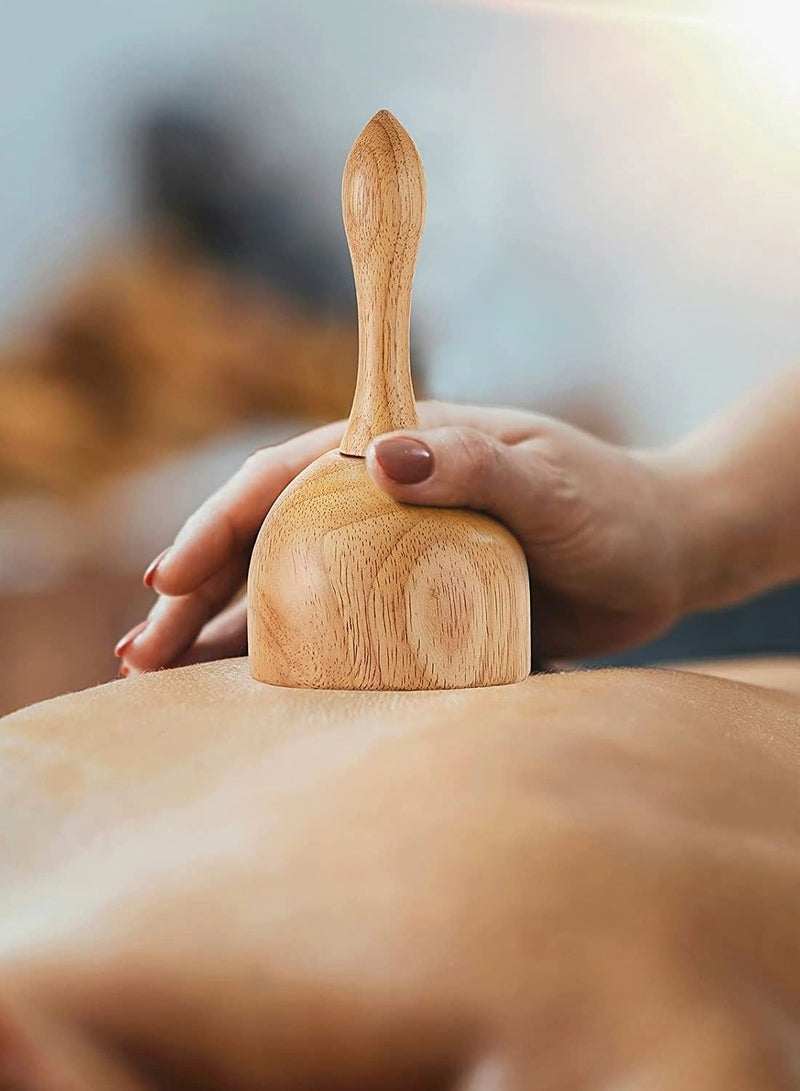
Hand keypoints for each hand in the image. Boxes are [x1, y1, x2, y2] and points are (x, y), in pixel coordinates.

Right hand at [117, 402, 696, 672]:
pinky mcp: (418, 607)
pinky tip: (250, 695)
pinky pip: (340, 633)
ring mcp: (395, 557)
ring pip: (293, 590)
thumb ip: (477, 468)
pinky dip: (292, 660)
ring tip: (161, 677)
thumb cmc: (613, 510)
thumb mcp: (552, 485)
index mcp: (403, 451)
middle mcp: (384, 502)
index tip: (170, 580)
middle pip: (271, 540)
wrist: (664, 556)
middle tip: (140, 652)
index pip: (289, 477)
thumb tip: (385, 458)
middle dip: (200, 592)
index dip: (221, 524)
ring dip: (226, 631)